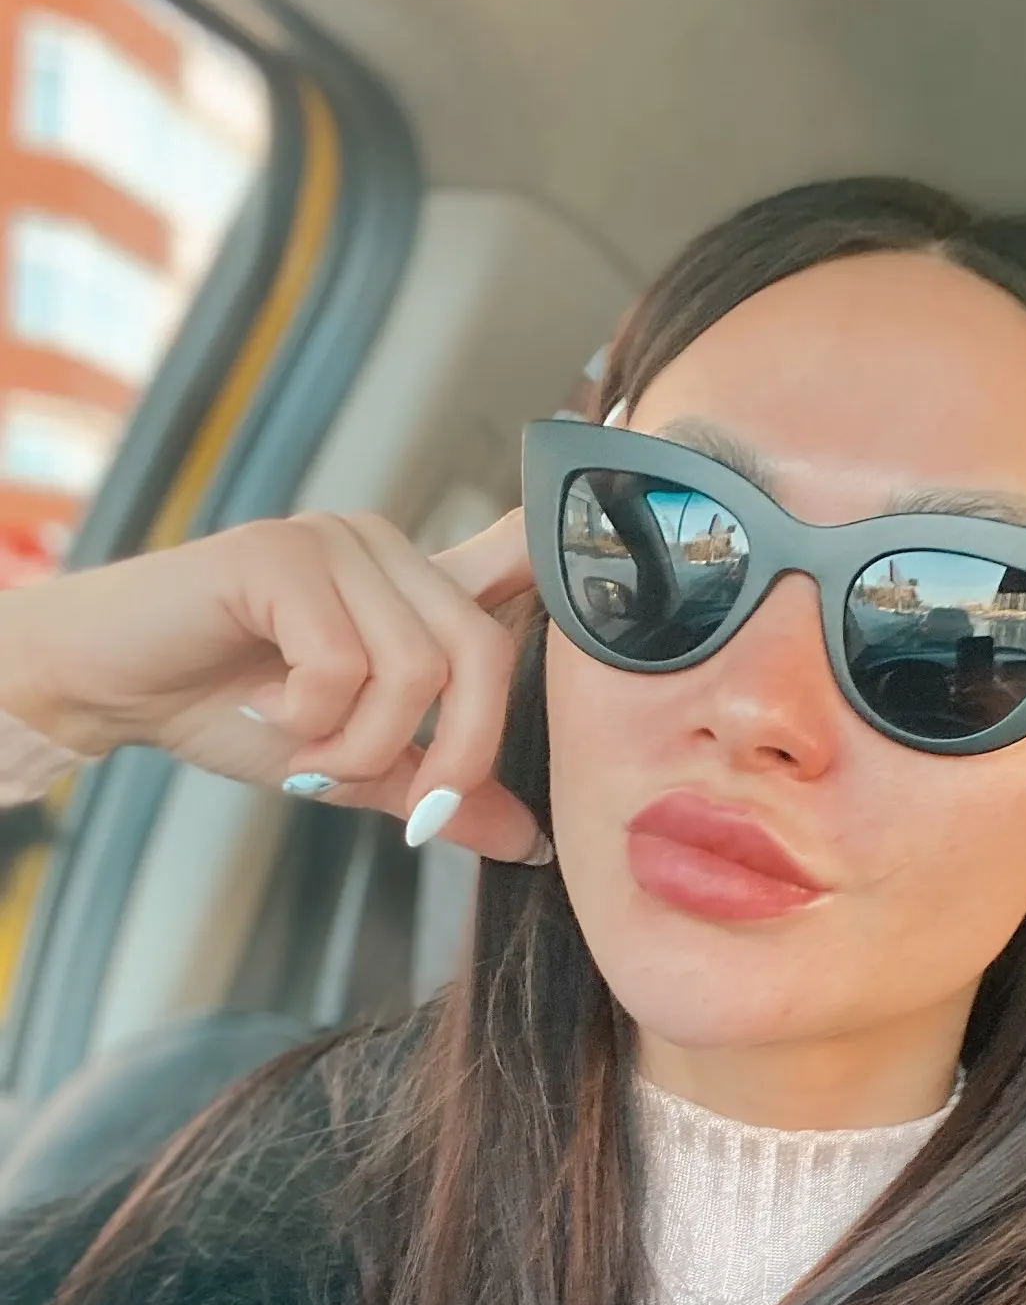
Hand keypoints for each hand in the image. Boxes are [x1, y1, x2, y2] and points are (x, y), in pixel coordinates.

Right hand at [0, 512, 546, 860]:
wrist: (112, 688)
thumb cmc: (233, 712)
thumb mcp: (354, 766)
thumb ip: (440, 790)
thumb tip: (530, 842)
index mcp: (420, 587)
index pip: (523, 553)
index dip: (582, 536)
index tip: (634, 462)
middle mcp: (391, 549)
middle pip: (486, 654)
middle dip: (456, 754)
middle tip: (410, 809)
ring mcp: (339, 542)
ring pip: (417, 666)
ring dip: (363, 747)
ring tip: (305, 757)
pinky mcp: (282, 554)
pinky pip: (345, 660)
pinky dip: (312, 720)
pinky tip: (265, 717)